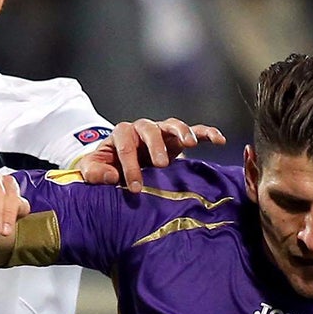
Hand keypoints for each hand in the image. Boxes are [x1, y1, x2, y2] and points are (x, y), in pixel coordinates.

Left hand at [75, 118, 226, 191]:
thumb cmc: (107, 166)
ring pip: (172, 125)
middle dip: (156, 146)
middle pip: (150, 129)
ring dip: (182, 132)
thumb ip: (95, 172)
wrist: (119, 160)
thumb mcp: (93, 169)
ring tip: (190, 145)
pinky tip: (219, 140)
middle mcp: (142, 129)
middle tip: (161, 165)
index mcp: (121, 135)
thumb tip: (110, 177)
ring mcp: (161, 132)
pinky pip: (194, 131)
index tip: (135, 188)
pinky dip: (206, 133)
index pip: (125, 146)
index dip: (130, 166)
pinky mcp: (177, 139)